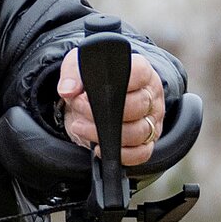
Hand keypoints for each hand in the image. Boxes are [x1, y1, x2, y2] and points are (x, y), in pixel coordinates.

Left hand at [57, 50, 165, 167]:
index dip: (112, 86)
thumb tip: (68, 90)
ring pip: (138, 132)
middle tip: (78, 107)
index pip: (139, 75)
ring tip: (81, 127)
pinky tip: (100, 147)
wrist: (98, 97)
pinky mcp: (149, 141)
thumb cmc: (96, 80)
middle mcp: (152, 96)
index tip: (85, 93)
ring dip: (105, 135)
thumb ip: (73, 74)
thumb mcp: (81, 67)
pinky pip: (142, 153)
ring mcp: (152, 120)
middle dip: (102, 112)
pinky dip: (121, 154)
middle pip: (138, 107)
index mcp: (142, 72)